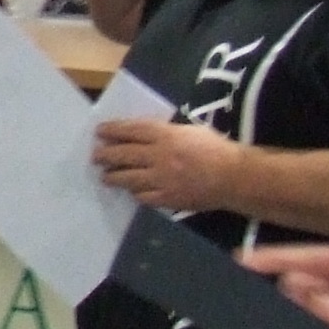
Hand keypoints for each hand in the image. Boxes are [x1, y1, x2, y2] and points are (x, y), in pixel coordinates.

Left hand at [94, 116, 246, 213]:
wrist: (233, 177)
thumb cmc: (215, 148)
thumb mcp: (190, 131)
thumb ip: (166, 132)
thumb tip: (144, 134)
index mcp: (166, 135)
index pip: (131, 130)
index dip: (113, 130)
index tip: (100, 131)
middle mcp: (159, 156)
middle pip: (123, 154)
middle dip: (105, 155)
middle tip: (95, 156)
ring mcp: (161, 179)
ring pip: (128, 178)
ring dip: (113, 177)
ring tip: (105, 176)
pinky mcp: (166, 198)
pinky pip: (143, 197)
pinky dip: (134, 193)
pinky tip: (131, 191)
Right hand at [248, 241, 328, 328]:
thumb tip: (306, 299)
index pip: (309, 258)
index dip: (272, 260)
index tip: (237, 263)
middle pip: (308, 270)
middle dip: (278, 282)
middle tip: (248, 298)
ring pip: (322, 288)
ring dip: (302, 303)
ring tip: (278, 317)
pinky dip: (325, 315)